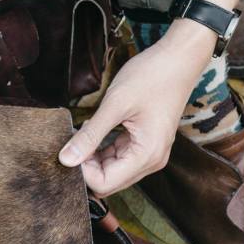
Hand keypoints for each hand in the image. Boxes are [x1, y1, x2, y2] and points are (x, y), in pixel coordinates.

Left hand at [58, 26, 215, 194]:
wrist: (178, 60)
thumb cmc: (151, 77)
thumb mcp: (115, 105)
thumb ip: (90, 135)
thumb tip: (65, 160)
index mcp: (146, 155)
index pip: (104, 184)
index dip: (82, 171)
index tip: (70, 147)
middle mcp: (151, 161)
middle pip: (108, 181)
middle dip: (86, 166)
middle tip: (72, 139)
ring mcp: (150, 154)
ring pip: (112, 170)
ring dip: (92, 158)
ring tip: (82, 132)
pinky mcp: (145, 144)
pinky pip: (118, 157)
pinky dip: (102, 150)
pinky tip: (92, 131)